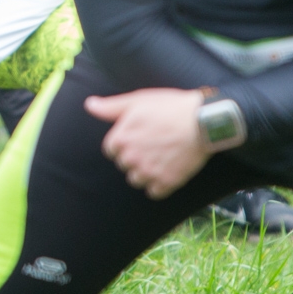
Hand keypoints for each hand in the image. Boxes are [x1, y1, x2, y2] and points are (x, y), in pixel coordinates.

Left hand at [85, 88, 208, 198]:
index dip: (124, 143)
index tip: (139, 136)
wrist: (203, 121)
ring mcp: (148, 172)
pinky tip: (169, 170)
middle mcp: (130, 158)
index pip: (111, 150)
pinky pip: (154, 192)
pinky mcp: (167, 182)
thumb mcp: (137, 101)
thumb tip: (89, 105)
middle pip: (124, 165)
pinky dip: (160, 184)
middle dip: (135, 157)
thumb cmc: (170, 107)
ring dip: (145, 172)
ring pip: (136, 180)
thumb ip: (110, 107)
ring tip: (161, 158)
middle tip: (153, 144)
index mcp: (120, 139)